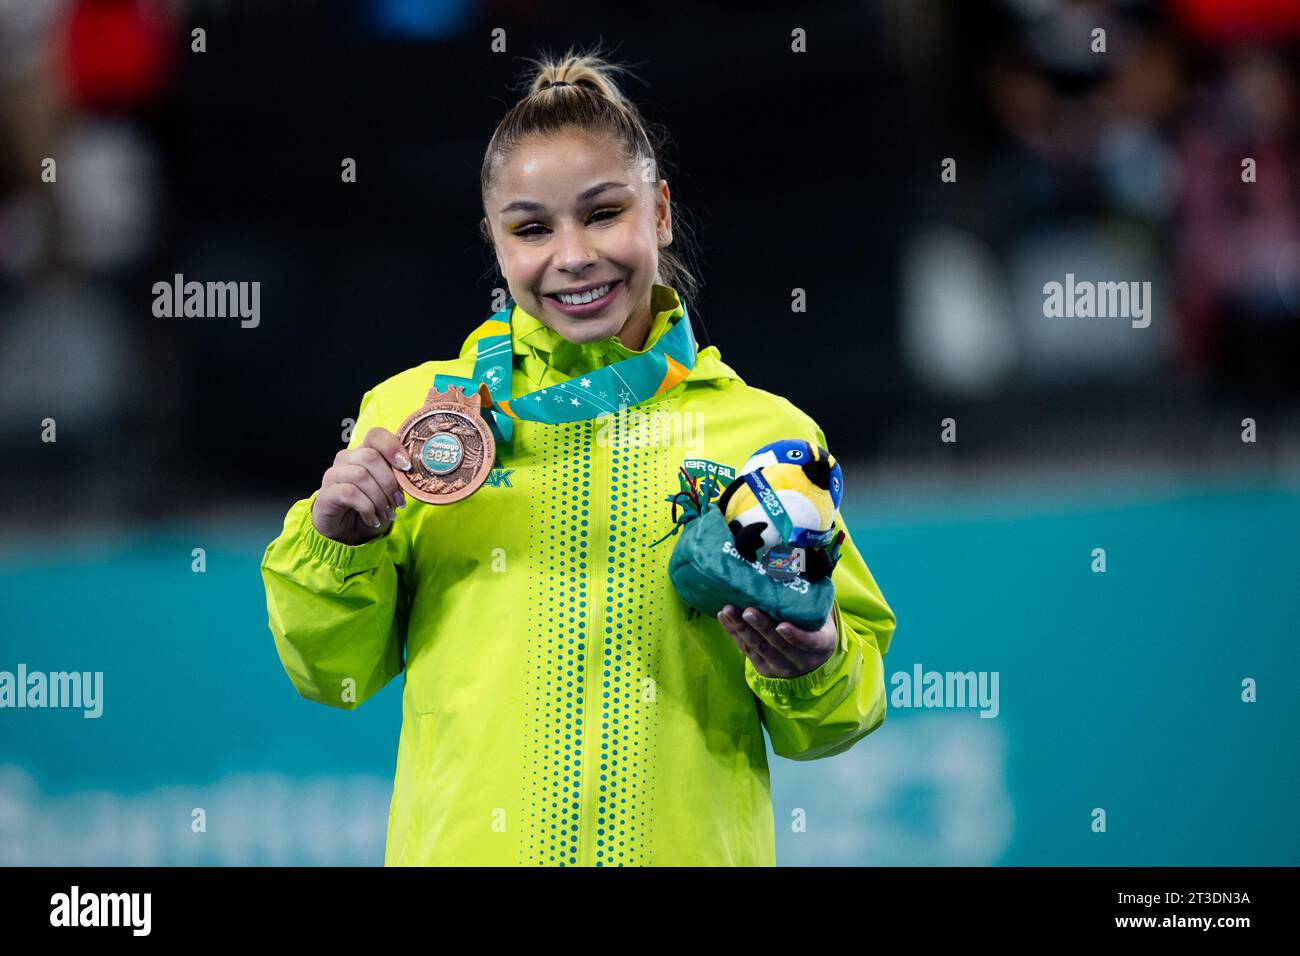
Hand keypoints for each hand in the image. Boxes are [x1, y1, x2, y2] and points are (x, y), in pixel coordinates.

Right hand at [311, 427, 410, 544]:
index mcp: (364, 452)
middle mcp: (346, 459)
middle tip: (398, 503)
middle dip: (389, 482)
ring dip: (379, 498)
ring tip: (386, 514)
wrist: (347, 532)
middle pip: (370, 456)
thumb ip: (397, 478)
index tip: (407, 467)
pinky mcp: (326, 493)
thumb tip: (411, 473)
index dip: (393, 447)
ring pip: (361, 476)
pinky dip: (367, 508)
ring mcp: (333, 475)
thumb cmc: (370, 507)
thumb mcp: (389, 491)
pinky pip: (350, 493)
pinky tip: (372, 519)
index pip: (376, 435)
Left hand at [716, 604, 837, 678]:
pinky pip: (746, 650)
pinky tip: (724, 617)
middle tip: (748, 611)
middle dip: (761, 627)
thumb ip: (812, 596)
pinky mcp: (763, 667)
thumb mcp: (821, 614)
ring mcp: (781, 666)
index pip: (809, 642)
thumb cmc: (815, 625)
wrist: (811, 656)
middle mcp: (801, 660)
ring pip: (759, 648)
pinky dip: (734, 633)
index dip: (795, 635)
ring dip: (741, 629)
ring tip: (728, 610)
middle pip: (778, 644)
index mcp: (822, 644)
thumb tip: (800, 559)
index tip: (782, 625)